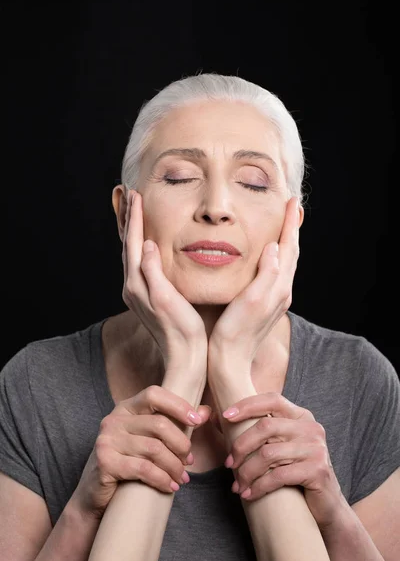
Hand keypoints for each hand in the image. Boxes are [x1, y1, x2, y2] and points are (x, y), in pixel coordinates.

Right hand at [71, 386, 211, 518]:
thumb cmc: (128, 463)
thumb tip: (206, 411)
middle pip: (159, 424)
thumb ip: (176, 424)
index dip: (178, 405)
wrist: (95, 496)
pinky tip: (170, 486)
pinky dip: (162, 479)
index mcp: (126, 408)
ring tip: (181, 477)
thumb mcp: (150, 440)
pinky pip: (143, 469)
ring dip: (174, 466)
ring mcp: (107, 440)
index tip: (197, 421)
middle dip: (181, 445)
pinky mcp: (105, 462)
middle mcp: (114, 419)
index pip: (154, 394)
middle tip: (189, 461)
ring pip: (154, 449)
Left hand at [122, 190, 206, 367]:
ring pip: (132, 254)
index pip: (132, 243)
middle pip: (127, 245)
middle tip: (131, 195)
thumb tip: (145, 244)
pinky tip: (147, 243)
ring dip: (132, 232)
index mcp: (137, 284)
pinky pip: (138, 264)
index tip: (136, 195)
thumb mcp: (166, 298)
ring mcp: (138, 293)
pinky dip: (139, 246)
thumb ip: (152, 271)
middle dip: (129, 219)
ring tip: (135, 213)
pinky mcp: (147, 297)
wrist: (185, 357)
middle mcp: (133, 287)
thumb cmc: (181, 329)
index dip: (134, 218)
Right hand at [209, 197, 299, 367]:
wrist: (230, 360)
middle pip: (291, 253)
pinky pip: (277, 273)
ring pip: (285, 263)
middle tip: (290, 208)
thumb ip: (266, 273)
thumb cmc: (235, 330)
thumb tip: (274, 247)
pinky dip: (277, 256)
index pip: (288, 248)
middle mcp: (282, 292)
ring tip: (283, 226)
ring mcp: (275, 299)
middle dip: (291, 229)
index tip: (290, 201)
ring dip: (286, 242)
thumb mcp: (251, 299)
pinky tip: (268, 256)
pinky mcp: (266, 304)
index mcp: (279, 287)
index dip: (289, 224)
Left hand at [221, 393, 343, 528]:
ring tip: (238, 485)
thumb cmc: (294, 473)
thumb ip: (254, 432)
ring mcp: (316, 448)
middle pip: (266, 426)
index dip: (247, 405)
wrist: (326, 505)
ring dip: (247, 472)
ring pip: (269, 454)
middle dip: (241, 446)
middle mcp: (311, 427)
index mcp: (301, 416)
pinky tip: (250, 495)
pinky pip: (279, 476)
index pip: (272, 399)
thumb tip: (214, 416)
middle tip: (229, 464)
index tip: (225, 416)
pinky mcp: (318, 470)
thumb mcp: (277, 447)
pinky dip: (259, 486)